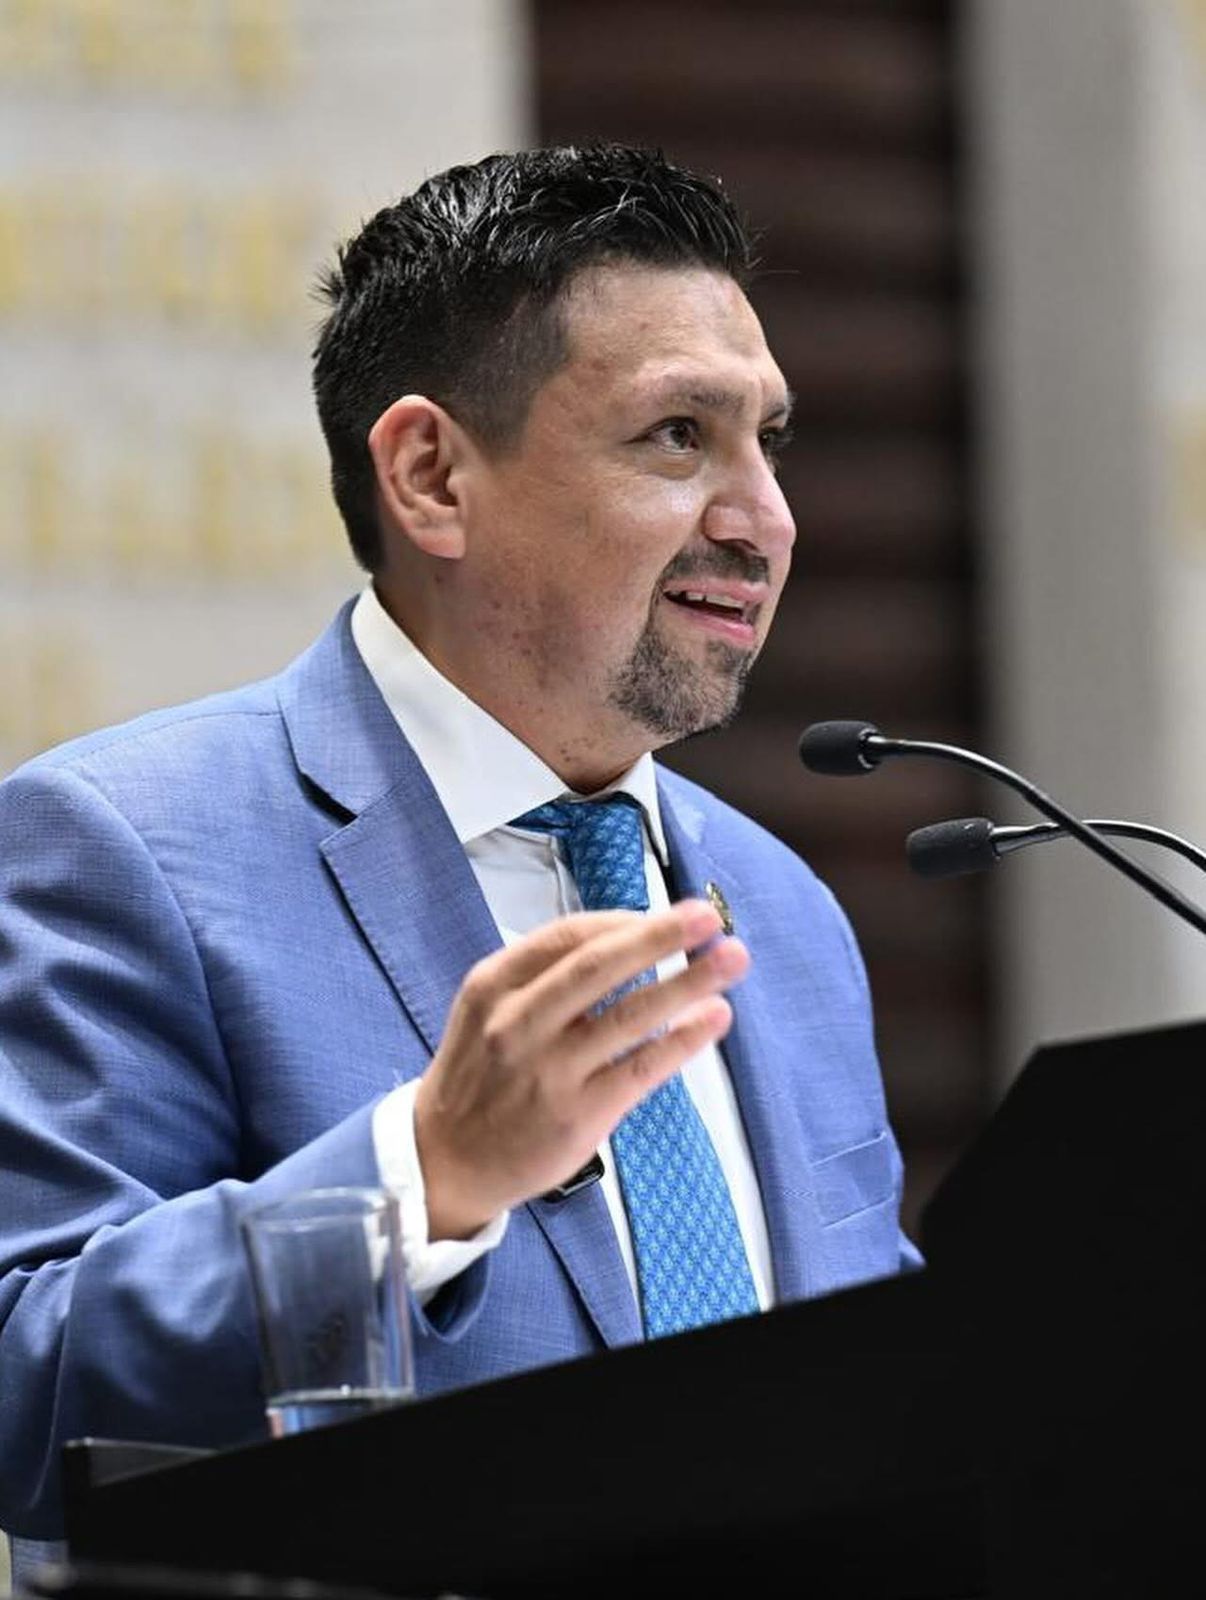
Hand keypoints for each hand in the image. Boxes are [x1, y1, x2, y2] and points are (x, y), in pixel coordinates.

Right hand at [414, 899, 748, 1239]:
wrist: (444, 1161)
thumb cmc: (481, 1074)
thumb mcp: (487, 1008)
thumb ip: (543, 974)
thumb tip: (629, 937)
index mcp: (494, 985)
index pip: (567, 937)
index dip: (625, 921)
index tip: (669, 913)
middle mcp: (518, 1023)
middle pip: (600, 967)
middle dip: (660, 936)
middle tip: (708, 917)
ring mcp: (548, 1071)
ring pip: (629, 1016)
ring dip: (688, 983)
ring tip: (732, 960)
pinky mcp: (577, 1115)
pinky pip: (641, 1069)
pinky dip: (682, 1040)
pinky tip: (713, 1019)